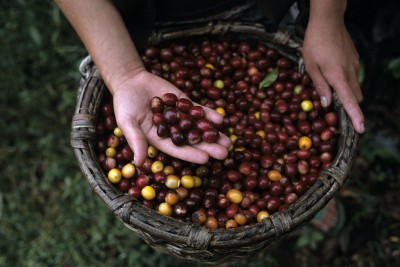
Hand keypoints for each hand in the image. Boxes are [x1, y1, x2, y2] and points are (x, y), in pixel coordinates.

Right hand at [111, 70, 230, 165]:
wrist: (130, 81)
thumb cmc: (124, 104)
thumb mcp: (127, 123)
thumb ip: (136, 141)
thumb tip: (139, 164)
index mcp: (159, 139)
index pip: (178, 149)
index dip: (191, 154)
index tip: (206, 159)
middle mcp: (172, 131)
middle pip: (193, 141)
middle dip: (209, 146)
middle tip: (225, 152)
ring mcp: (180, 117)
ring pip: (199, 127)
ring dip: (213, 133)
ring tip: (228, 140)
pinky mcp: (184, 103)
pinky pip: (198, 110)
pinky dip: (208, 114)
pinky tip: (220, 119)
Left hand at [303, 13, 364, 132]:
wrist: (328, 21)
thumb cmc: (314, 44)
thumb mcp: (310, 66)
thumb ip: (320, 86)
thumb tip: (326, 104)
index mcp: (338, 76)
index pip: (350, 101)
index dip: (355, 116)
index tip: (361, 129)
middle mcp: (350, 72)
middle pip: (355, 97)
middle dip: (349, 106)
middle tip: (336, 109)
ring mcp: (354, 65)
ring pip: (355, 87)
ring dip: (346, 93)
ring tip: (330, 87)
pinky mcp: (355, 60)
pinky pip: (353, 76)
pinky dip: (346, 82)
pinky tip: (333, 73)